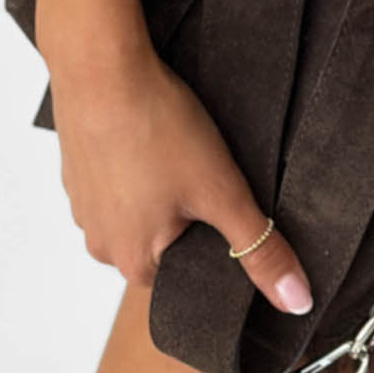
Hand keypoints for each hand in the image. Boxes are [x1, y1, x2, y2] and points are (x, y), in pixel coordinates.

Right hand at [45, 33, 313, 315]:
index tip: (228, 211)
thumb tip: (295, 301)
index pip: (185, 276)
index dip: (213, 245)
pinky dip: (139, 162)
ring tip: (181, 150)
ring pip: (140, 208)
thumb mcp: (223, 192)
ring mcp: (83, 204)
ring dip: (163, 187)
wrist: (102, 70)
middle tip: (207, 174)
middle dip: (189, 213)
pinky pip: (118, 178)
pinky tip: (155, 136)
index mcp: (131, 262)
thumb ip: (259, 249)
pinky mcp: (78, 168)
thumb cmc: (159, 130)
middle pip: (163, 242)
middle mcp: (99, 243)